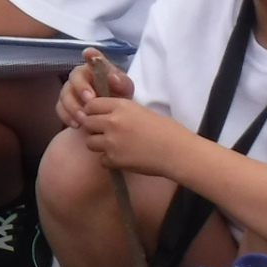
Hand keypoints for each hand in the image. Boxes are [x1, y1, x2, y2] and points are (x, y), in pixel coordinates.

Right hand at [58, 48, 133, 128]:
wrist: (111, 117)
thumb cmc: (118, 98)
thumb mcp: (125, 91)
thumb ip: (122, 83)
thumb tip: (112, 77)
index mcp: (96, 69)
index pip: (92, 57)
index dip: (90, 54)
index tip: (89, 53)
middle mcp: (80, 76)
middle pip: (74, 77)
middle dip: (81, 89)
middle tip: (90, 101)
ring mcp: (70, 90)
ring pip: (65, 94)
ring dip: (73, 106)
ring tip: (84, 119)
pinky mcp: (64, 104)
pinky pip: (60, 108)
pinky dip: (67, 117)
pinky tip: (77, 125)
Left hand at [78, 96, 199, 176]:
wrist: (179, 152)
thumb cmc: (167, 131)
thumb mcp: (141, 112)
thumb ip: (121, 112)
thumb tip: (104, 115)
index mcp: (121, 106)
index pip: (91, 105)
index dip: (93, 112)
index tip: (99, 117)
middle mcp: (112, 122)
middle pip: (87, 123)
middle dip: (94, 128)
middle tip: (106, 134)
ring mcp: (111, 141)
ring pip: (89, 142)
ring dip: (99, 145)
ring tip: (114, 147)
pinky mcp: (114, 159)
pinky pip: (101, 160)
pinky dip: (109, 161)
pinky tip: (123, 159)